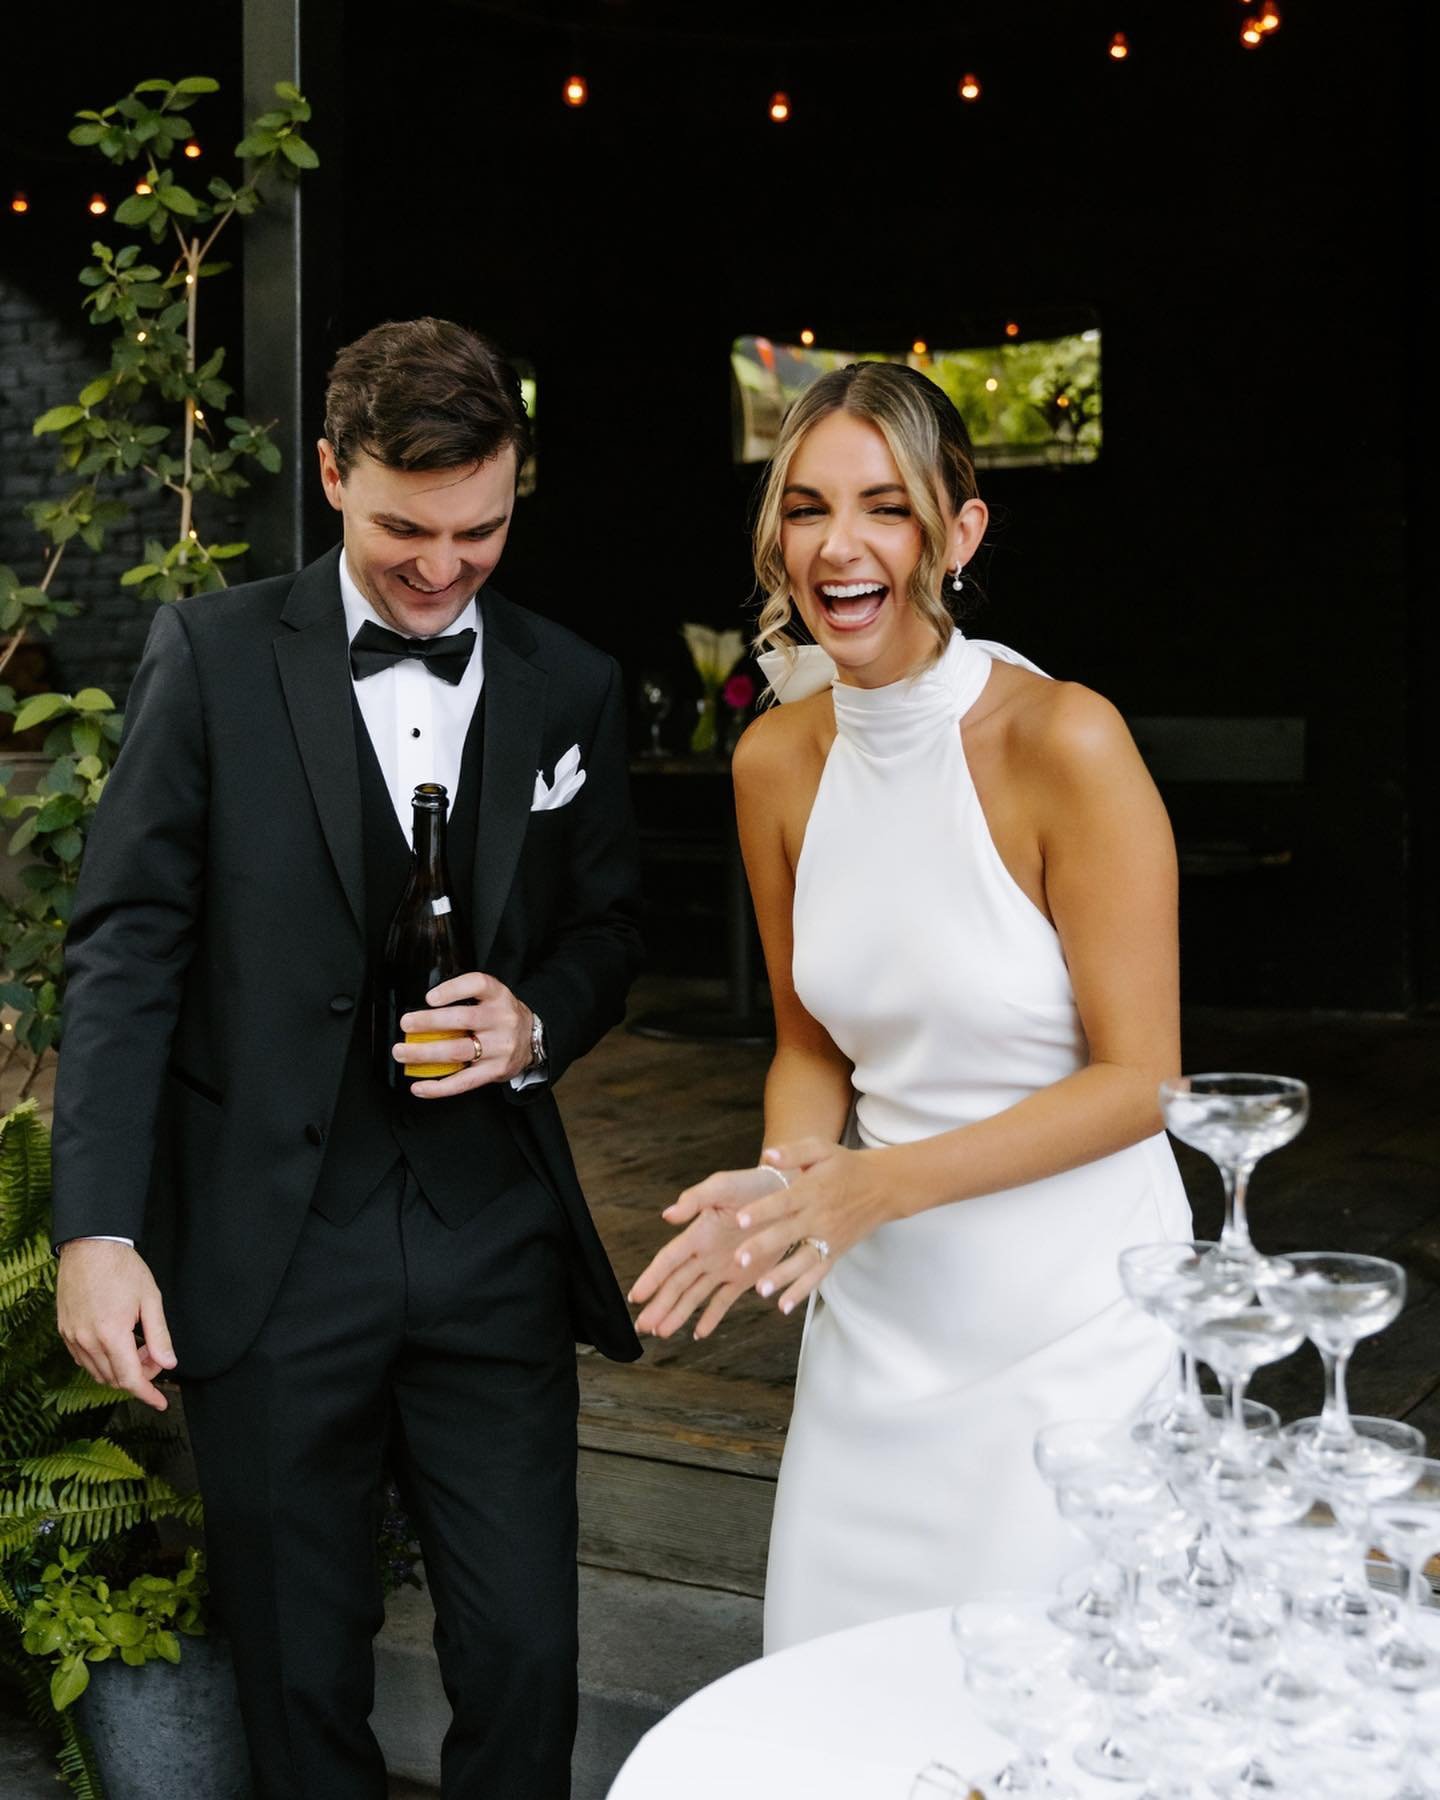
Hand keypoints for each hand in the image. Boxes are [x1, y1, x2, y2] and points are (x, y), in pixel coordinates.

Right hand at [56, 1241, 175, 1411]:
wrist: (90, 1246)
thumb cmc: (123, 1268)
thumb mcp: (151, 1300)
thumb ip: (159, 1336)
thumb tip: (168, 1364)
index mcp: (111, 1334)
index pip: (130, 1379)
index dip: (147, 1394)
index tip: (161, 1402)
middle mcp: (87, 1340)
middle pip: (114, 1378)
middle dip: (139, 1375)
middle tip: (153, 1355)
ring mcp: (72, 1336)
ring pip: (97, 1372)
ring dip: (120, 1368)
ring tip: (137, 1344)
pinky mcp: (64, 1330)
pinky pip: (83, 1359)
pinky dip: (102, 1361)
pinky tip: (117, 1342)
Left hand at [396, 972, 533, 1094]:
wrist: (534, 1041)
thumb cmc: (502, 1018)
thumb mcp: (492, 999)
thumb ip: (466, 999)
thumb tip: (423, 1011)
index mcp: (498, 996)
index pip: (477, 984)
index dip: (452, 990)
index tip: (429, 997)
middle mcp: (501, 1019)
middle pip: (462, 1019)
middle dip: (429, 1022)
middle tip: (406, 1024)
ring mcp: (500, 1047)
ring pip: (458, 1051)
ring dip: (425, 1053)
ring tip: (403, 1053)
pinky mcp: (495, 1071)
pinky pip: (464, 1081)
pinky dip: (438, 1087)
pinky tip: (420, 1086)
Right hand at [629, 1165, 795, 1340]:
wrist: (786, 1192)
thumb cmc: (752, 1185)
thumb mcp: (722, 1186)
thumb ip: (695, 1199)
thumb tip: (668, 1215)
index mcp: (698, 1233)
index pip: (668, 1260)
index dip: (651, 1279)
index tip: (636, 1296)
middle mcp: (706, 1253)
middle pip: (676, 1284)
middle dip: (659, 1305)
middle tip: (643, 1326)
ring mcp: (724, 1267)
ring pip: (695, 1296)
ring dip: (678, 1314)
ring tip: (661, 1332)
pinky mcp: (744, 1276)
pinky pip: (724, 1300)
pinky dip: (711, 1317)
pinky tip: (699, 1332)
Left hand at [729, 1137, 889, 1316]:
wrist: (883, 1187)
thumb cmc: (846, 1165)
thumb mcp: (822, 1149)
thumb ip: (793, 1152)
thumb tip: (767, 1156)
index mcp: (811, 1190)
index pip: (783, 1202)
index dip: (762, 1210)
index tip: (740, 1218)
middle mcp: (819, 1216)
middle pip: (787, 1233)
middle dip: (762, 1246)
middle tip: (738, 1259)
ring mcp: (828, 1238)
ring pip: (802, 1260)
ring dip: (782, 1276)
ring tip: (760, 1289)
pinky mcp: (835, 1252)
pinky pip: (817, 1274)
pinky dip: (802, 1290)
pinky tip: (784, 1306)